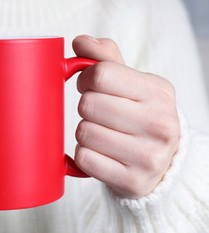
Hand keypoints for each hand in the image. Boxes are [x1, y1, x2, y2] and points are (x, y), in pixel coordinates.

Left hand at [73, 35, 179, 198]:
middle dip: (85, 108)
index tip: (89, 87)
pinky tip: (98, 153)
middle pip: (88, 105)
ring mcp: (148, 156)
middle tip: (96, 113)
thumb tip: (79, 42)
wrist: (162, 163)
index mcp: (158, 92)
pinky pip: (85, 159)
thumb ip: (105, 59)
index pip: (101, 74)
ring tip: (100, 134)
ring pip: (84, 133)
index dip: (85, 80)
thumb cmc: (139, 116)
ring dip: (84, 132)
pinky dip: (84, 154)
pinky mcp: (132, 180)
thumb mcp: (132, 83)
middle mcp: (158, 123)